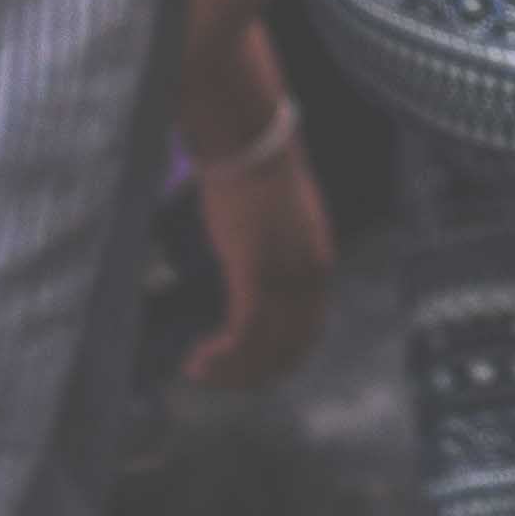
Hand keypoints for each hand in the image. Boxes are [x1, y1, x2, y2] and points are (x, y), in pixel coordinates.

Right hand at [180, 125, 332, 387]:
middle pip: (289, 350)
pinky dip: (222, 356)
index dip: (279, 359)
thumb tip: (254, 255)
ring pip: (264, 349)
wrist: (249, 137)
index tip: (247, 369)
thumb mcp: (276, 215)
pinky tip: (197, 360)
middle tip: (217, 378)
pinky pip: (243, 333)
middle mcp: (308, 277)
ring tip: (197, 372)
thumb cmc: (254, 167)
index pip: (308, 332)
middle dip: (252, 374)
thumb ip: (276, 244)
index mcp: (317, 264)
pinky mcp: (254, 271)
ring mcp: (284, 276)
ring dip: (231, 371)